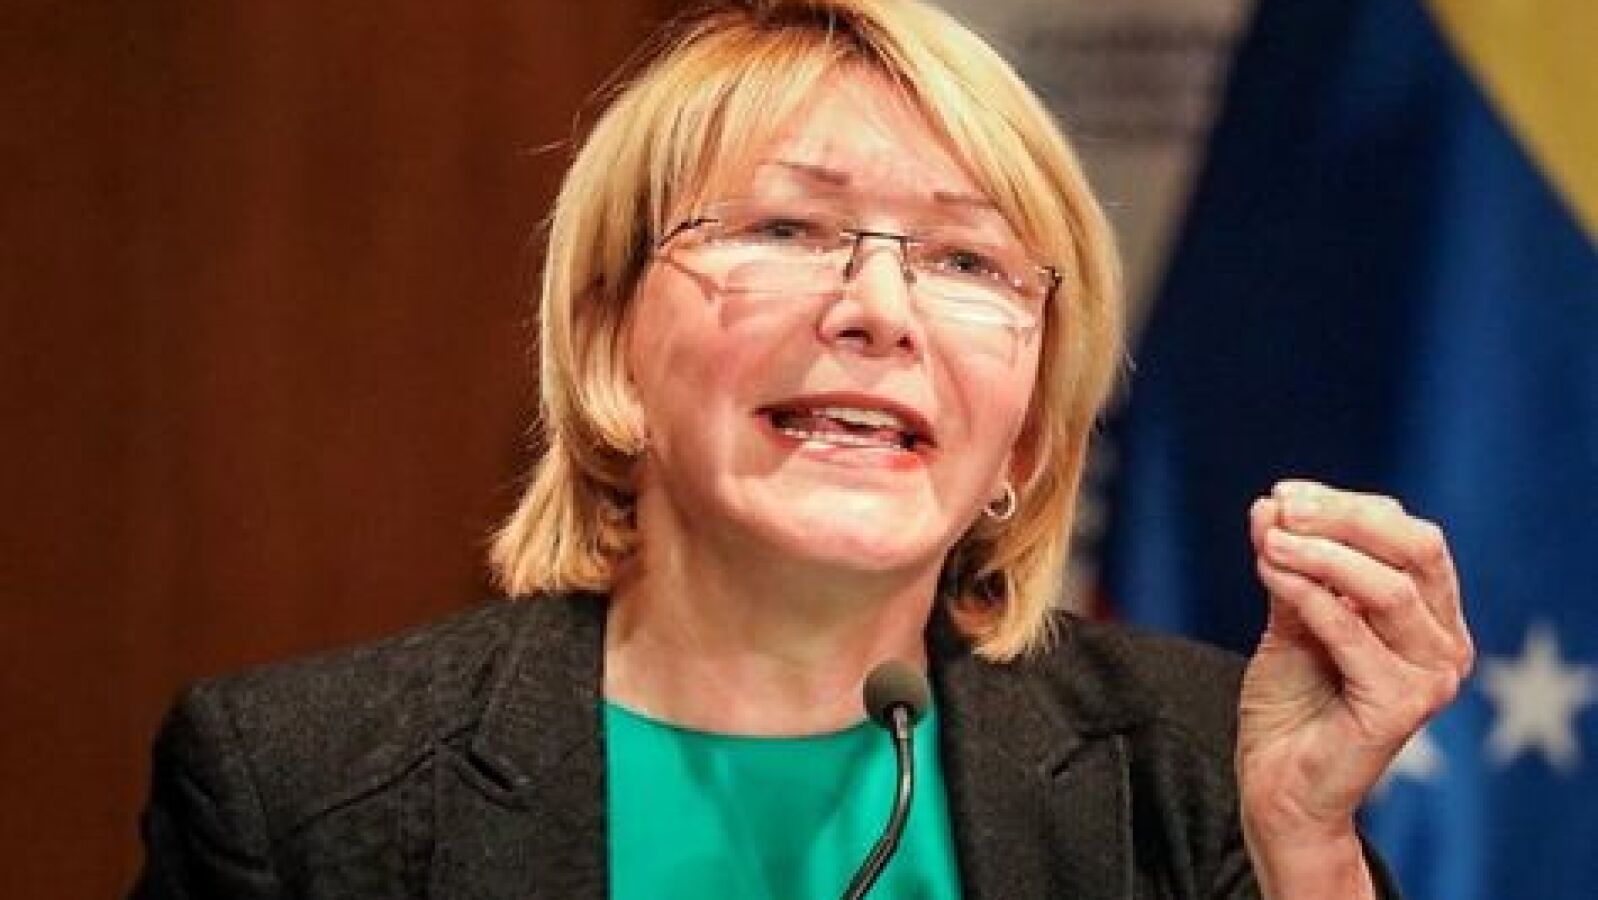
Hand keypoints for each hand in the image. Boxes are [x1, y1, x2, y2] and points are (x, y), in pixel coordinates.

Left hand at [1236, 480, 1472, 896]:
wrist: (1278, 783)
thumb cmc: (1291, 702)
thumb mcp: (1290, 619)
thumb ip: (1289, 566)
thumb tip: (1269, 504)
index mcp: (1432, 616)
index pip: (1407, 536)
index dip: (1346, 506)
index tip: (1282, 495)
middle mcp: (1446, 645)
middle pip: (1414, 549)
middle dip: (1344, 518)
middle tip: (1280, 508)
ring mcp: (1432, 677)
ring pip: (1388, 588)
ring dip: (1320, 554)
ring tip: (1266, 543)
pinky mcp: (1402, 706)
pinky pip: (1352, 632)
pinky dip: (1307, 594)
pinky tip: (1268, 571)